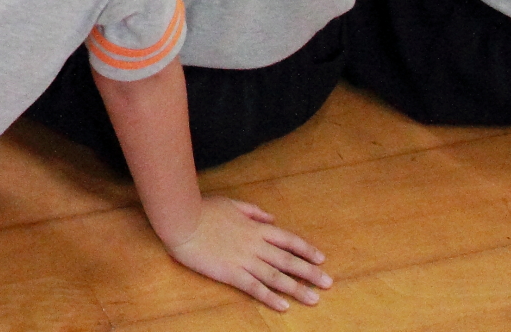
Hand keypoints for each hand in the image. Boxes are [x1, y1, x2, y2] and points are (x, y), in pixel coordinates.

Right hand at [164, 195, 330, 311]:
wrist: (181, 220)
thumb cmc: (202, 209)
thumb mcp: (231, 203)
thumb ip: (253, 211)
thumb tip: (271, 217)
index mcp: (255, 228)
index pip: (288, 240)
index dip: (306, 249)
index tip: (321, 259)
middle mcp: (255, 245)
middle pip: (288, 261)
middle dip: (310, 273)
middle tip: (328, 283)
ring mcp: (244, 260)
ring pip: (276, 277)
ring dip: (297, 289)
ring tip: (314, 299)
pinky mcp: (231, 273)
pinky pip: (254, 288)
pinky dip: (270, 298)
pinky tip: (283, 306)